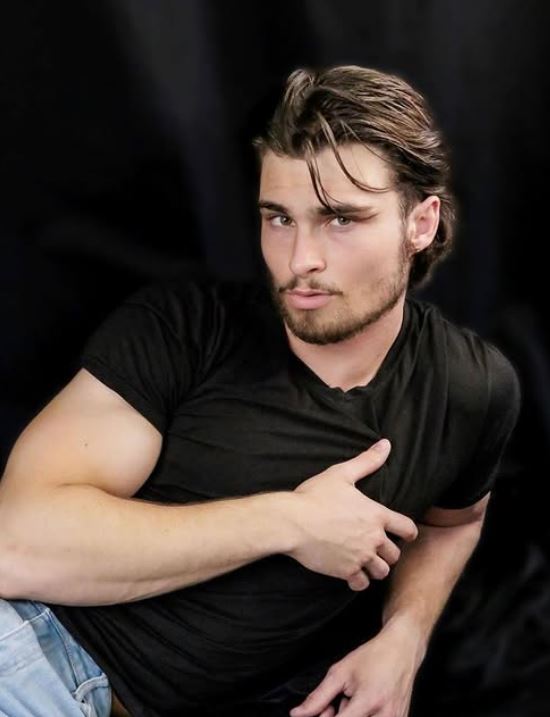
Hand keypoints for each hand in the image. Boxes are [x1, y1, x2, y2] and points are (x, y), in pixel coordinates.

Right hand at [285, 440, 417, 589]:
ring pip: (382, 572)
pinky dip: (360, 581)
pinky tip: (352, 574)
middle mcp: (373, 538)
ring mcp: (360, 557)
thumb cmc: (315, 496)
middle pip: (395, 554)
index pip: (407, 528)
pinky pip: (362, 584)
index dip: (408, 532)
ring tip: (367, 562)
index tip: (404, 534)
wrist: (292, 522)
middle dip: (389, 552)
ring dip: (376, 568)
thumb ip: (367, 461)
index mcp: (376, 515)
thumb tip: (386, 444)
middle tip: (378, 548)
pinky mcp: (345, 571)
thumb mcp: (342, 473)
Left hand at [288, 621, 424, 716]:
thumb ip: (318, 697)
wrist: (402, 650)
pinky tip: (360, 708)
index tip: (321, 712)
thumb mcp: (341, 672)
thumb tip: (298, 714)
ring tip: (348, 704)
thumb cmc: (374, 657)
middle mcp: (385, 716)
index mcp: (368, 701)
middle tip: (332, 706)